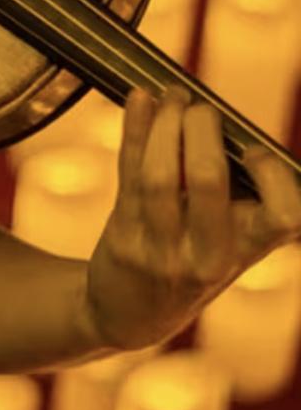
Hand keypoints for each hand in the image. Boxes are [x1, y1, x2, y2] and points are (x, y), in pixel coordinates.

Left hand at [83, 86, 300, 351]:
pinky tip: (137, 98)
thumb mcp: (225, 240)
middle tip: (199, 106)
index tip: (253, 149)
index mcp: (246, 252)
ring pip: (160, 174)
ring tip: (171, 96)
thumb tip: (222, 116)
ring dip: (164, 123)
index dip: (274, 177)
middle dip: (202, 128)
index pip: (284, 218)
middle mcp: (209, 257)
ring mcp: (161, 249)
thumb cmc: (188, 258)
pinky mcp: (124, 236)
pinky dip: (134, 128)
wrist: (130, 313)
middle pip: (209, 180)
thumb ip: (234, 193)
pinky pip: (128, 172)